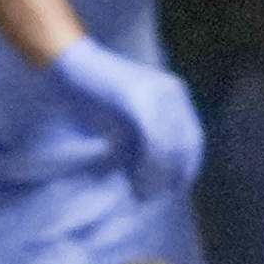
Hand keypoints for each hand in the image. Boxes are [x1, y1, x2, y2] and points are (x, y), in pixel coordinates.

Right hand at [47, 38, 202, 192]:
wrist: (69, 66)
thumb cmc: (93, 95)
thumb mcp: (129, 118)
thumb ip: (145, 139)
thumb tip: (158, 174)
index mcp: (175, 94)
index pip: (193, 139)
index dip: (186, 168)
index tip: (172, 190)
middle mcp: (172, 92)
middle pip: (187, 145)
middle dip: (172, 176)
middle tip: (151, 197)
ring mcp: (157, 93)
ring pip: (172, 146)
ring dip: (159, 175)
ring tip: (143, 193)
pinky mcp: (139, 97)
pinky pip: (154, 138)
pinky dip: (150, 163)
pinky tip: (137, 178)